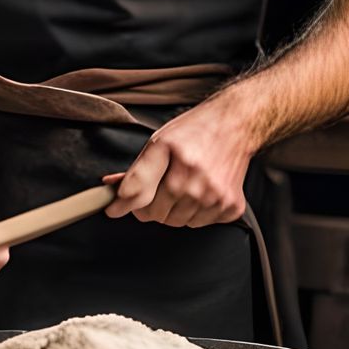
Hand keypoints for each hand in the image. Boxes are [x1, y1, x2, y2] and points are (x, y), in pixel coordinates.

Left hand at [104, 105, 253, 227]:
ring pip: (176, 222)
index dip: (121, 204)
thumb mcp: (159, 141)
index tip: (114, 209)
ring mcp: (214, 194)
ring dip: (174, 210)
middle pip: (155, 214)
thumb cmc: (194, 132)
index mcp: (172, 154)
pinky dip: (196, 213)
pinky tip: (201, 191)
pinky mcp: (230, 205)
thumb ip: (137, 169)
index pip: (137, 193)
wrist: (235, 125)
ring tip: (184, 186)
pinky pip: (199, 224)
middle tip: (160, 188)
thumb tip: (113, 189)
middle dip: (151, 205)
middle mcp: (194, 176)